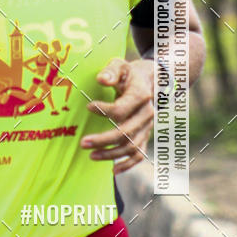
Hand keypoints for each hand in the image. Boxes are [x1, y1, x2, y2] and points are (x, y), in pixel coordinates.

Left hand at [80, 57, 155, 174]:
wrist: (152, 81)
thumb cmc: (130, 73)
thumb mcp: (121, 65)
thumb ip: (111, 71)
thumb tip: (101, 80)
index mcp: (141, 95)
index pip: (121, 110)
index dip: (103, 110)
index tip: (88, 107)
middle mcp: (147, 113)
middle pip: (125, 132)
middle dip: (103, 140)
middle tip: (83, 143)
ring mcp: (147, 127)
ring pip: (131, 146)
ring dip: (111, 154)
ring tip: (91, 155)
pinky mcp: (145, 135)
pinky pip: (139, 154)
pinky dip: (127, 164)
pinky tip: (112, 171)